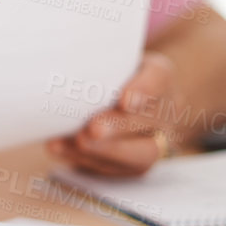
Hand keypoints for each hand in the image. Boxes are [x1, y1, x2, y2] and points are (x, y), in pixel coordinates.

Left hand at [46, 52, 176, 175]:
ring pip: (139, 154)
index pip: (159, 79)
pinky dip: (85, 160)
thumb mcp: (107, 57)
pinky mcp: (134, 165)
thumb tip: (60, 57)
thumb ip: (94, 57)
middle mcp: (165, 111)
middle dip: (118, 128)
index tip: (124, 100)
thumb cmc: (107, 71)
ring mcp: (154, 141)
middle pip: (151, 122)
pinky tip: (61, 148)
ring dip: (104, 151)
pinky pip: (116, 168)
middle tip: (92, 129)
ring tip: (75, 143)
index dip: (144, 91)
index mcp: (160, 76)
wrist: (119, 96)